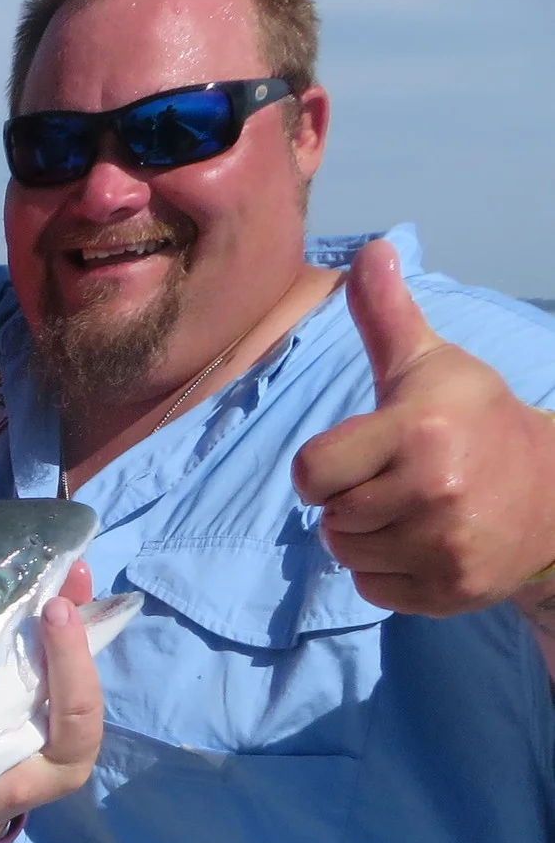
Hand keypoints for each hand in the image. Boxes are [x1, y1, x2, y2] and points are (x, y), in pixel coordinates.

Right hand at [0, 563, 106, 840]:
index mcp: (56, 768)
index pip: (78, 712)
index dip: (70, 661)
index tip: (50, 612)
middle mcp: (68, 743)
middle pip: (84, 678)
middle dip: (79, 624)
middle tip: (66, 573)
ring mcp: (57, 719)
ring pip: (75, 662)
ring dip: (70, 612)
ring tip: (63, 566)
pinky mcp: (43, 699)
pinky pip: (54, 657)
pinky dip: (53, 620)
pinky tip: (50, 578)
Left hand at [292, 240, 554, 615]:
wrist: (554, 493)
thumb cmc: (477, 422)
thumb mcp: (432, 366)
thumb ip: (387, 318)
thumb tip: (369, 252)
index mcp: (419, 431)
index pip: (311, 471)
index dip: (325, 466)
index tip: (360, 453)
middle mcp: (433, 491)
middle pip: (328, 518)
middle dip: (351, 501)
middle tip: (398, 481)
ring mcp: (443, 545)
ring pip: (347, 555)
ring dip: (367, 537)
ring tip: (413, 510)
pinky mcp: (448, 590)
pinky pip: (372, 589)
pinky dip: (388, 572)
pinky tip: (425, 542)